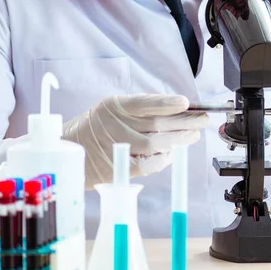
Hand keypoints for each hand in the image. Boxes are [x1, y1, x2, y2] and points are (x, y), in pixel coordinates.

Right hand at [63, 93, 207, 188]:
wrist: (69, 151)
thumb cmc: (95, 127)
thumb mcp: (110, 109)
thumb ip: (138, 108)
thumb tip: (174, 109)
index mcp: (113, 106)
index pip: (145, 103)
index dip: (167, 103)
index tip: (186, 103)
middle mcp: (114, 124)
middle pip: (156, 123)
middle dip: (183, 122)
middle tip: (201, 120)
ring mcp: (116, 146)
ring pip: (155, 143)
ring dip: (178, 140)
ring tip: (193, 136)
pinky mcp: (118, 167)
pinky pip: (147, 164)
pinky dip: (163, 159)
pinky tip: (173, 154)